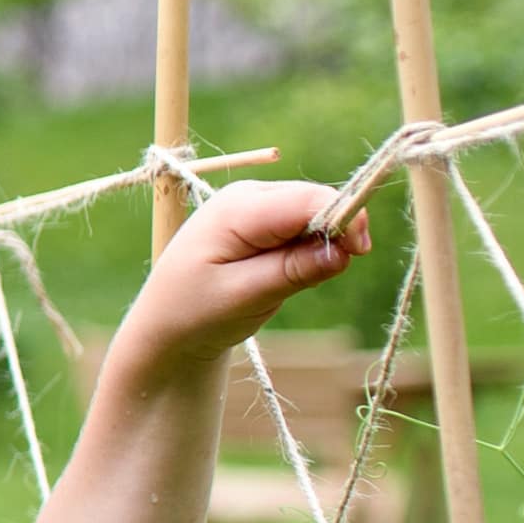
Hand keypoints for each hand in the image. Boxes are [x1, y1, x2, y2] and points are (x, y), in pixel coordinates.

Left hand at [118, 179, 370, 367]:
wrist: (164, 325)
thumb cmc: (194, 313)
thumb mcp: (243, 297)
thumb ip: (292, 271)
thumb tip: (343, 250)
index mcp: (237, 209)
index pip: (308, 199)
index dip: (344, 218)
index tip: (359, 253)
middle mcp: (248, 197)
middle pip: (315, 200)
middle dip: (333, 233)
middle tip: (321, 276)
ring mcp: (255, 206)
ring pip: (312, 213)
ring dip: (318, 244)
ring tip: (283, 282)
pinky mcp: (262, 221)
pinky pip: (302, 227)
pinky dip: (306, 250)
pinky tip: (283, 274)